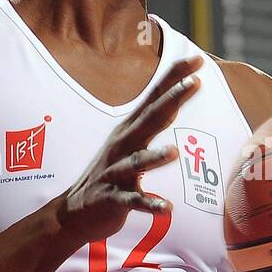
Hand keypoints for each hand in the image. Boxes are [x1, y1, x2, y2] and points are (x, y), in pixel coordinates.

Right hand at [57, 53, 203, 242]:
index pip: (155, 98)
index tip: (198, 59)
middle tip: (195, 82)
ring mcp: (117, 172)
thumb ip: (151, 122)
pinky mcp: (115, 199)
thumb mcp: (130, 143)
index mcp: (130, 130)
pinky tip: (167, 208)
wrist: (74, 211)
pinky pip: (135, 201)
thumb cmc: (112, 174)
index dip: (175, 77)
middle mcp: (123, 146)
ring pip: (138, 162)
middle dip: (172, 100)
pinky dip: (150, 204)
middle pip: (150, 119)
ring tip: (174, 152)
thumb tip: (175, 101)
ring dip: (154, 158)